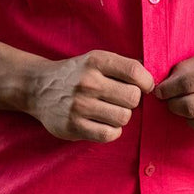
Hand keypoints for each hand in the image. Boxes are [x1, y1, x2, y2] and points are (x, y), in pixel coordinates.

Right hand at [27, 50, 154, 143]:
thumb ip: (123, 66)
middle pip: (133, 97)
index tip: (144, 87)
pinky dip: (113, 131)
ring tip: (110, 111)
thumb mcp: (96, 60)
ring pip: (124, 117)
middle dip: (132, 101)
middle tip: (121, 100)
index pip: (135, 71)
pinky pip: (109, 134)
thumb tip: (154, 76)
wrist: (39, 88)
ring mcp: (80, 105)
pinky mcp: (74, 126)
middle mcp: (88, 81)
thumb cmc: (76, 74)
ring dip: (122, 116)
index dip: (146, 82)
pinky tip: (104, 124)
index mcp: (96, 61)